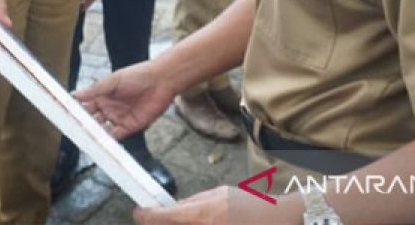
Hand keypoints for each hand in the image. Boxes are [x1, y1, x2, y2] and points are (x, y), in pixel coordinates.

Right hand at [75, 60, 175, 139]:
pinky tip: (100, 142)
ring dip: (93, 134)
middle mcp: (108, 108)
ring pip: (101, 130)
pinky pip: (116, 136)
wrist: (161, 81)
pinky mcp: (130, 127)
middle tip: (71, 130)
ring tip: (84, 138)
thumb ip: (95, 89)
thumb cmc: (138, 75)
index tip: (64, 116)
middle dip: (82, 125)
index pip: (85, 105)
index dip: (75, 111)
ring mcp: (118, 118)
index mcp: (102, 95)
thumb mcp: (113, 80)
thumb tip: (75, 94)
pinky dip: (108, 140)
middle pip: (91, 120)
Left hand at [133, 186, 299, 223]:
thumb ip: (194, 201)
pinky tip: (203, 222)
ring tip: (195, 218)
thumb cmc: (248, 205)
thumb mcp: (218, 194)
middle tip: (159, 217)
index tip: (139, 212)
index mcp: (199, 214)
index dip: (144, 215)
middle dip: (160, 223)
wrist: (275, 220)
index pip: (158, 218)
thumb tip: (174, 206)